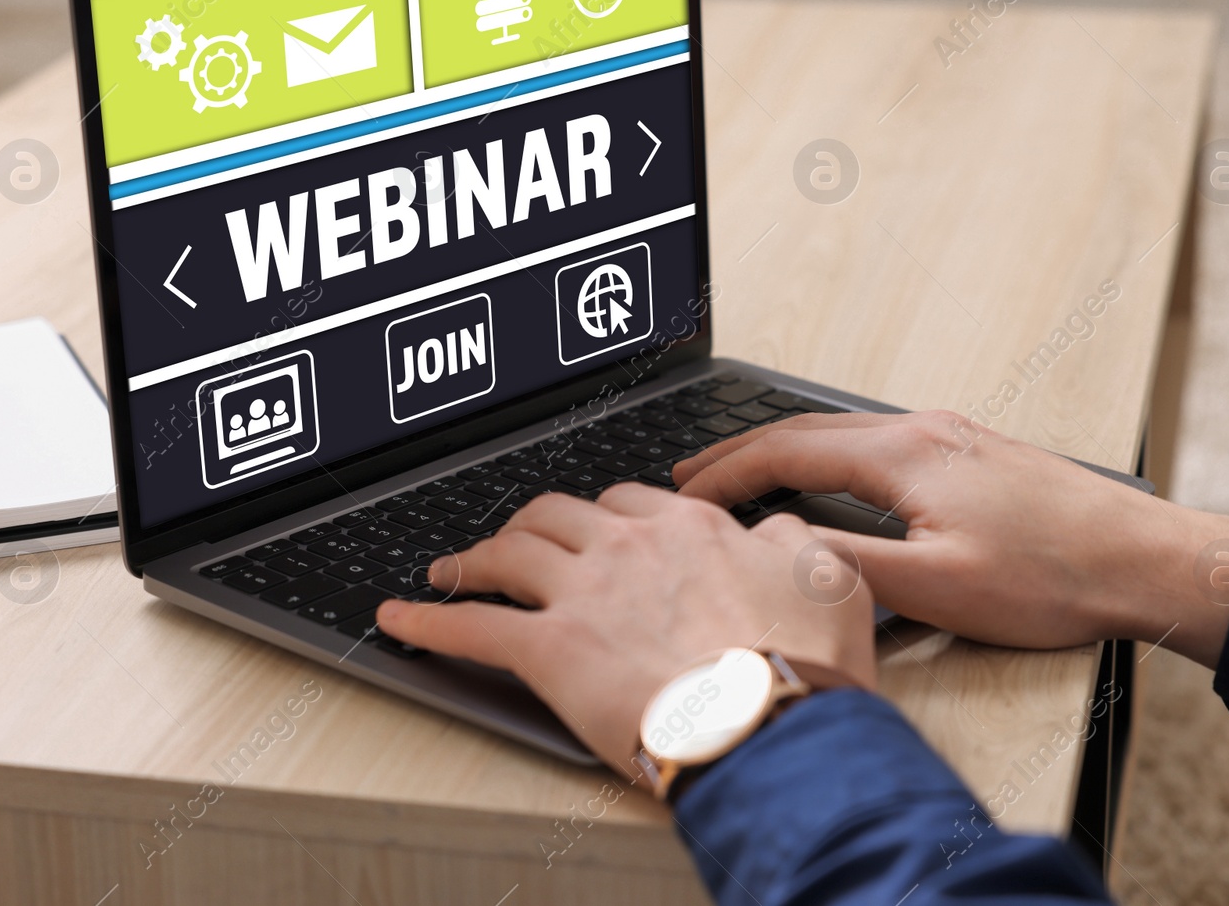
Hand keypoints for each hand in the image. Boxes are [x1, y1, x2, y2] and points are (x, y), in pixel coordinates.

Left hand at [376, 482, 876, 776]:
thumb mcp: (830, 579)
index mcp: (690, 528)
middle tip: (517, 542)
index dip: (608, 518)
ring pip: (510, 553)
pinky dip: (428, 622)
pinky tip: (398, 621)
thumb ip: (792, 540)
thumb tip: (774, 526)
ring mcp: (585, 594)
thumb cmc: (806, 666)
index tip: (600, 532)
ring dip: (476, 558)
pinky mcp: (549, 650)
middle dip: (532, 524)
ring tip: (452, 569)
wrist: (772, 727)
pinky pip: (471, 627)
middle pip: (559, 514)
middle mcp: (630, 546)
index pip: (631, 502)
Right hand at [674, 412, 1228, 667]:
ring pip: (841, 434)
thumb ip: (847, 565)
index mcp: (904, 454)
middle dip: (740, 450)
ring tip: (743, 475)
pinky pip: (874, 443)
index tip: (685, 493)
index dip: (726, 472)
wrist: (1146, 560)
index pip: (786, 450)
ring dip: (783, 450)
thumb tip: (779, 548)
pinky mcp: (971, 453)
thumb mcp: (938, 586)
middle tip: (691, 476)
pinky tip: (826, 478)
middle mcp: (922, 430)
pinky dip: (827, 456)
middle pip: (805, 428)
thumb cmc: (1055, 575)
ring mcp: (949, 436)